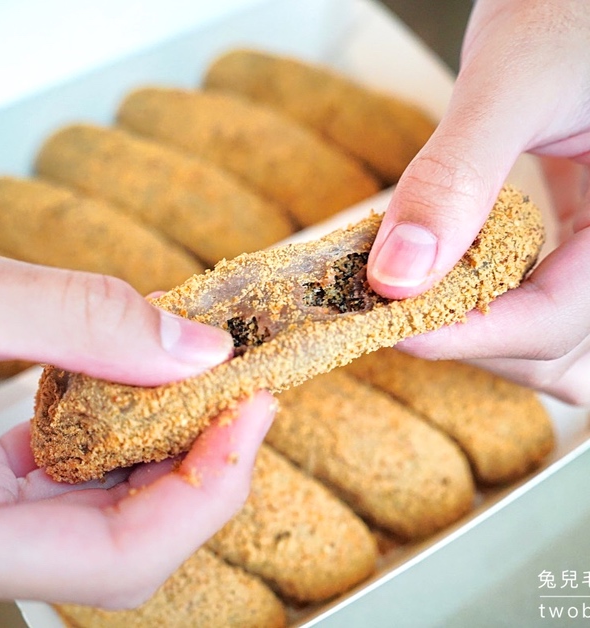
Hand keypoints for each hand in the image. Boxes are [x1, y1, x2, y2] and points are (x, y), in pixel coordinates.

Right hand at [0, 256, 275, 607]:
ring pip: (94, 505)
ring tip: (185, 361)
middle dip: (194, 457)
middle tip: (234, 378)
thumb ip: (76, 323)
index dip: (210, 487)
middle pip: (124, 537)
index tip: (254, 406)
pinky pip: (55, 473)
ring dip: (153, 435)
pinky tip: (116, 366)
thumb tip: (196, 348)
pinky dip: (103, 423)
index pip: (125, 556)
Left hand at [366, 0, 589, 403]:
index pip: (566, 318)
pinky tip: (443, 280)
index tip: (390, 327)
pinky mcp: (584, 223)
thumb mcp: (513, 78)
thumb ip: (457, 175)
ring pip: (558, 330)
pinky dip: (493, 298)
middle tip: (387, 314)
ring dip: (486, 332)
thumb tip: (395, 276)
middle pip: (562, 341)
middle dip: (475, 338)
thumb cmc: (568, 2)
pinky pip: (550, 289)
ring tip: (411, 306)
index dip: (478, 335)